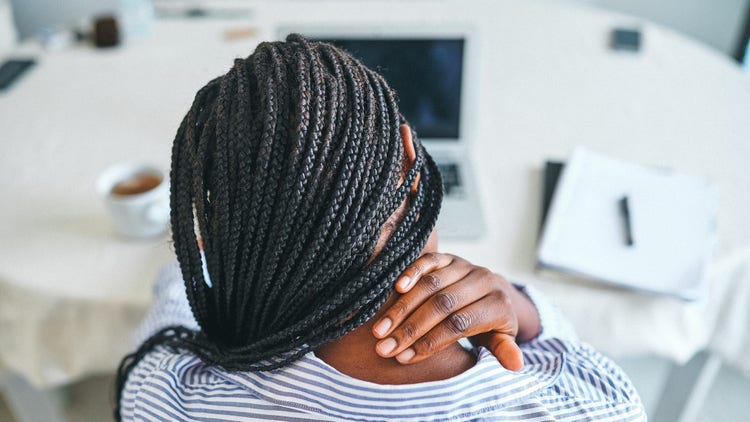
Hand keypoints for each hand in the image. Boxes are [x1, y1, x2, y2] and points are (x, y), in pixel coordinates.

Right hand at [372, 253, 533, 370]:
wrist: (492, 291)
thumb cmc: (491, 324)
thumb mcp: (500, 340)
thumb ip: (504, 350)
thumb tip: (515, 365)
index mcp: (498, 304)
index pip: (459, 324)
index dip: (430, 342)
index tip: (405, 358)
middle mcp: (483, 280)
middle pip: (442, 305)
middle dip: (410, 328)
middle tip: (384, 347)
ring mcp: (465, 265)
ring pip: (430, 285)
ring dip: (402, 308)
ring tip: (379, 329)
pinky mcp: (450, 257)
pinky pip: (429, 261)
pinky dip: (411, 272)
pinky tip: (395, 289)